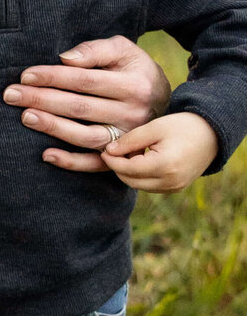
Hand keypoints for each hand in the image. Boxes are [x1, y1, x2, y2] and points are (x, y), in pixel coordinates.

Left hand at [3, 36, 171, 171]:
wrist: (166, 99)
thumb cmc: (134, 68)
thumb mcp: (123, 49)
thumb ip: (95, 50)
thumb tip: (65, 58)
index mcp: (133, 84)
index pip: (84, 80)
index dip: (53, 77)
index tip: (25, 75)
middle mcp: (132, 114)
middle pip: (80, 107)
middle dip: (42, 100)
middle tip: (11, 95)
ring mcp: (128, 138)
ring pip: (86, 136)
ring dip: (53, 128)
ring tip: (25, 117)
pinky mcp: (122, 156)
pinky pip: (96, 164)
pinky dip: (72, 162)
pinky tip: (47, 155)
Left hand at [102, 112, 218, 191]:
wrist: (211, 134)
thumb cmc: (182, 126)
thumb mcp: (154, 128)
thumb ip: (130, 140)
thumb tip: (108, 151)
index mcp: (164, 166)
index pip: (126, 169)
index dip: (111, 160)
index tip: (103, 149)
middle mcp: (170, 182)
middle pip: (130, 181)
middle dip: (119, 166)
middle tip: (116, 148)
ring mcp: (174, 188)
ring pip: (139, 185)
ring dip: (129, 171)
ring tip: (133, 150)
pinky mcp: (176, 188)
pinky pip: (150, 186)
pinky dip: (141, 175)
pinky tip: (143, 157)